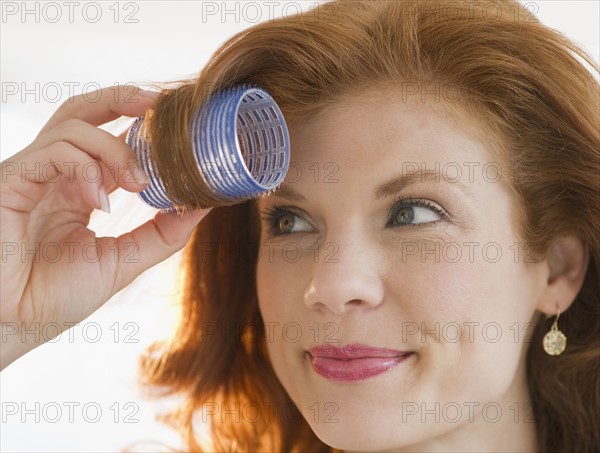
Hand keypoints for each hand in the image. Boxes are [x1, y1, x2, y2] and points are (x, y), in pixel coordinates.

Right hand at [0, 85, 210, 369]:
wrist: (12, 324)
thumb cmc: (53, 296)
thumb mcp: (122, 260)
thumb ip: (161, 233)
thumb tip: (203, 205)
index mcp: (79, 188)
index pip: (111, 140)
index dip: (143, 130)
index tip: (180, 135)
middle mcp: (55, 174)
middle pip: (85, 112)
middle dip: (123, 98)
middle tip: (161, 103)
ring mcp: (32, 174)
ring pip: (74, 126)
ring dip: (114, 148)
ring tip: (138, 183)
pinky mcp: (12, 181)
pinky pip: (53, 152)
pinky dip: (84, 168)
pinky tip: (99, 201)